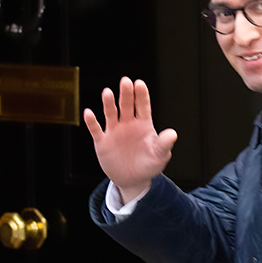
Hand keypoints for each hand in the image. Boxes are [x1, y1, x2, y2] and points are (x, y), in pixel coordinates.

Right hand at [84, 77, 176, 202]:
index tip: (139, 84)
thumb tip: (173, 134)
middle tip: (126, 81)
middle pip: (126, 105)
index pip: (143, 106)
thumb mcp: (159, 155)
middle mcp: (128, 124)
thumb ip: (164, 144)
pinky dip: (91, 122)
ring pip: (110, 114)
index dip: (141, 95)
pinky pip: (96, 130)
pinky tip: (88, 113)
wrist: (132, 180)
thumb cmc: (149, 165)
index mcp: (143, 124)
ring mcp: (114, 131)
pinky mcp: (102, 142)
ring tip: (107, 92)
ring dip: (108, 103)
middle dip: (126, 94)